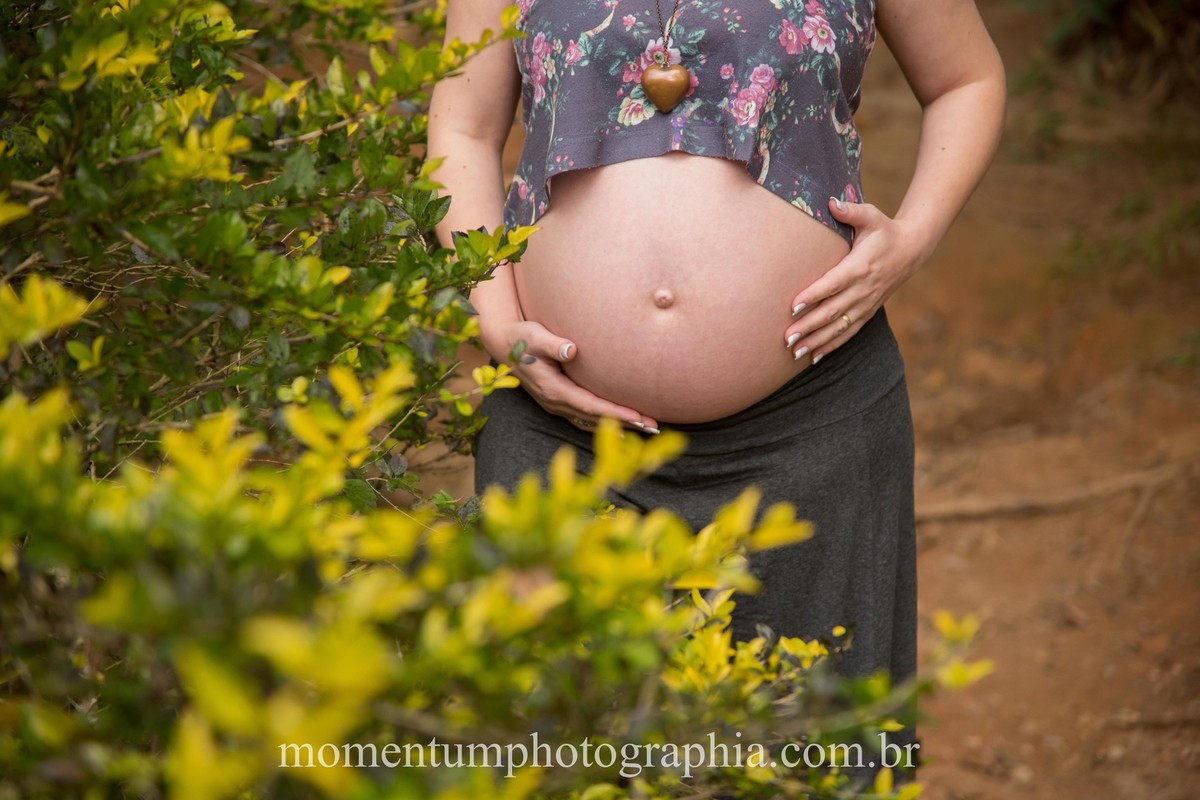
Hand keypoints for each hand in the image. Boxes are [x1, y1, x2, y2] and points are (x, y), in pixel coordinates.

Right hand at [483, 318, 660, 433]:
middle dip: (624, 423)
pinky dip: (605, 422)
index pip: (590, 405)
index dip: (614, 413)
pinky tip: (622, 424)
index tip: (638, 417)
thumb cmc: (522, 337)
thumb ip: (551, 343)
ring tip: (645, 428)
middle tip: (653, 426)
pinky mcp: (559, 401)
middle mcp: (555, 402)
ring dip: (617, 425)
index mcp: (552, 389)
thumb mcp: (534, 336)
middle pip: (595, 418)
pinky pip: (585, 417)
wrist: (503, 344)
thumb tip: (571, 349)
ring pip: (591, 421)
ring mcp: (556, 404)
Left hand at [785, 198, 924, 363]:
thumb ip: (851, 211)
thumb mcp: (871, 216)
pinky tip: (813, 357)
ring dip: (816, 341)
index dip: (813, 295)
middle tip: (786, 338)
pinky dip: (831, 346)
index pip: (833, 284)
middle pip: (832, 311)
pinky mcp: (868, 312)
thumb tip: (831, 202)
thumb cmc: (884, 231)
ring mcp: (866, 304)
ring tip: (794, 352)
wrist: (911, 250)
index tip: (793, 306)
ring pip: (838, 327)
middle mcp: (863, 290)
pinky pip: (848, 333)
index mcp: (860, 267)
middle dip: (808, 326)